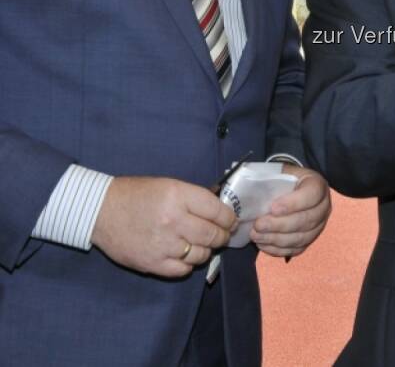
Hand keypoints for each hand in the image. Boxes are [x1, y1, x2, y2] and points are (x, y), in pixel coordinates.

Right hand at [91, 176, 236, 277]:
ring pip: (201, 255)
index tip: (231, 221)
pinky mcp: (152, 264)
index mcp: (179, 197)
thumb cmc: (137, 194)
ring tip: (202, 244)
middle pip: (213, 235)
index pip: (218, 211)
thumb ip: (195, 198)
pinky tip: (185, 255)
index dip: (230, 218)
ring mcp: (163, 245)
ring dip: (206, 250)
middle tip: (222, 235)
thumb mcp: (169, 185)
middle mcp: (174, 221)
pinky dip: (188, 264)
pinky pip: (183, 270)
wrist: (101, 211)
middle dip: (223, 236)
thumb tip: (221, 210)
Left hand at [251, 166, 331, 257]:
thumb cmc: (284, 181)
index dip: (293, 203)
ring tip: (256, 236)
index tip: (273, 208)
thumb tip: (251, 188)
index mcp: (318, 185)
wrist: (291, 189)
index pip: (312, 195)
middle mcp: (323, 206)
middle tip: (259, 225)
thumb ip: (271, 179)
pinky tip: (263, 244)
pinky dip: (278, 249)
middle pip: (306, 220)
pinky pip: (296, 249)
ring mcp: (319, 225)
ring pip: (301, 237)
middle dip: (280, 225)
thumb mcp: (281, 172)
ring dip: (276, 239)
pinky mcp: (310, 239)